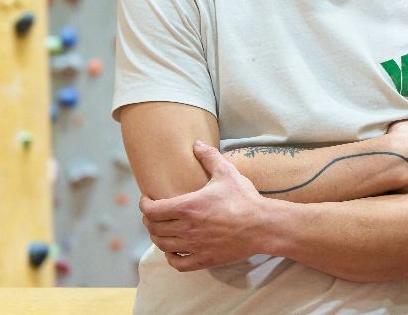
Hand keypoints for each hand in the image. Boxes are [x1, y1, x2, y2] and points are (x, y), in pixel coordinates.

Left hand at [140, 140, 267, 270]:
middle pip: (154, 228)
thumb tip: (197, 143)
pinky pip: (177, 263)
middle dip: (149, 220)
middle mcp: (187, 228)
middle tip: (154, 214)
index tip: (147, 199)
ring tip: (161, 229)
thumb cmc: (244, 199)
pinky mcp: (204, 260)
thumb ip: (209, 157)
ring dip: (157, 236)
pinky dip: (170, 256)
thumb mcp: (227, 173)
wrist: (263, 225)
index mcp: (188, 207)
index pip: (152, 210)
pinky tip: (173, 249)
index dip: (144, 204)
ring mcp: (194, 246)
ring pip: (162, 245)